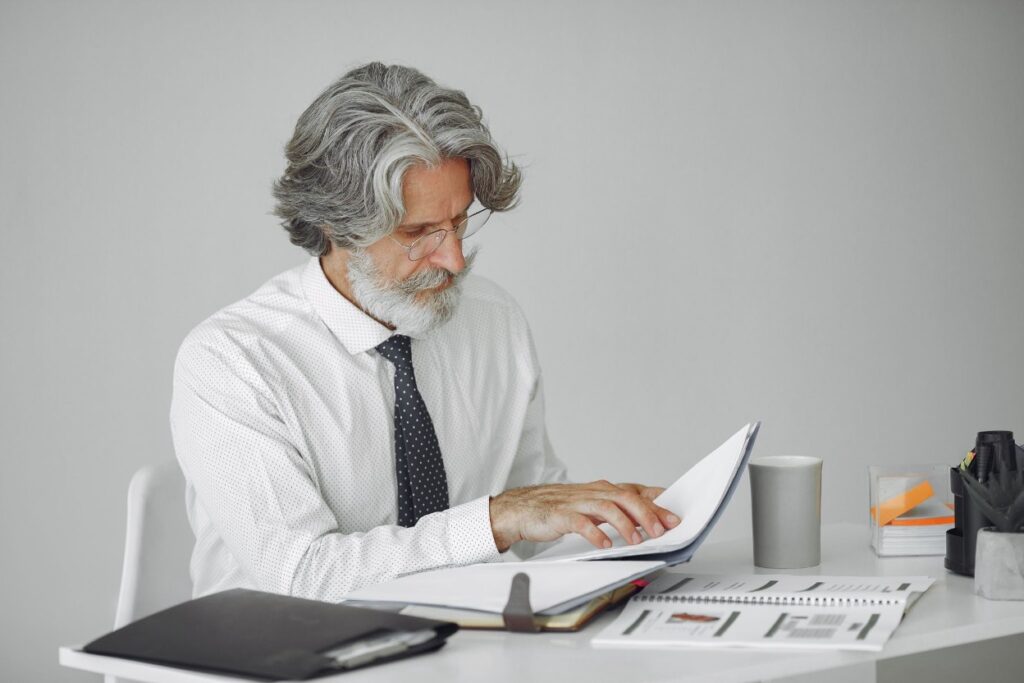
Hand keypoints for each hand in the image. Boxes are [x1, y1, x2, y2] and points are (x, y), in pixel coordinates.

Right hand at [488, 480, 680, 552]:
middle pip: (626, 497)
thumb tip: (648, 518)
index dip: (657, 502)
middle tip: (661, 531)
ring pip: (607, 507)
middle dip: (647, 514)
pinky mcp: (560, 515)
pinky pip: (581, 523)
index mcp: (602, 490)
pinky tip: (604, 544)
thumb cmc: (558, 508)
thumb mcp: (592, 506)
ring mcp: (577, 502)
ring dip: (626, 524)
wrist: (522, 508)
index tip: (675, 515)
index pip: (635, 491)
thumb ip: (617, 509)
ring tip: (637, 540)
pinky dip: (595, 533)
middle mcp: (593, 492)